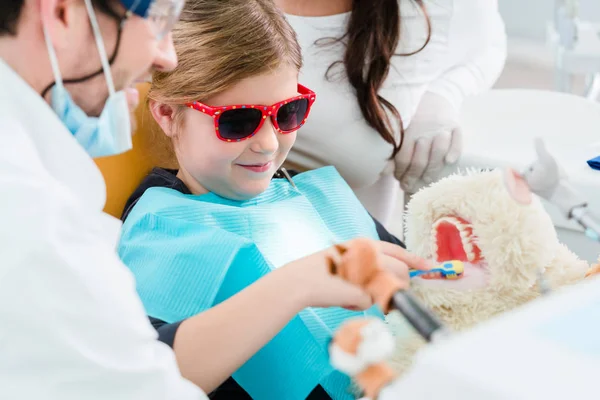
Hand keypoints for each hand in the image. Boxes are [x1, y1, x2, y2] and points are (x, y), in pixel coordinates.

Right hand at [277, 239, 430, 310]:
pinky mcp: (364, 288)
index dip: (415, 260)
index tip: (428, 266)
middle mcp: (370, 254)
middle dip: (396, 285)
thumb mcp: (347, 261)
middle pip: (400, 272)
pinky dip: (357, 303)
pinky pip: (368, 302)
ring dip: (373, 295)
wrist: (301, 281)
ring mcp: (369, 271)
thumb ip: (367, 266)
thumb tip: (385, 282)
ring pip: (386, 288)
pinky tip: (341, 297)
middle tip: (375, 292)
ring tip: (346, 291)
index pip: (398, 251)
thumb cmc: (321, 272)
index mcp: (364, 243)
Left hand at [394, 92, 462, 192]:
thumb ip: (394, 149)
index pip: (403, 159)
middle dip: (414, 177)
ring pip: (437, 152)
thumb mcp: (401, 127)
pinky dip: (454, 151)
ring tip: (428, 178)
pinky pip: (457, 140)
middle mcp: (423, 130)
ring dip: (433, 169)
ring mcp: (440, 127)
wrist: (436, 92)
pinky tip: (449, 161)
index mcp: (407, 131)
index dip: (401, 174)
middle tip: (411, 186)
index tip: (401, 182)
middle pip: (419, 161)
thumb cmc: (415, 115)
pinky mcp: (455, 124)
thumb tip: (384, 171)